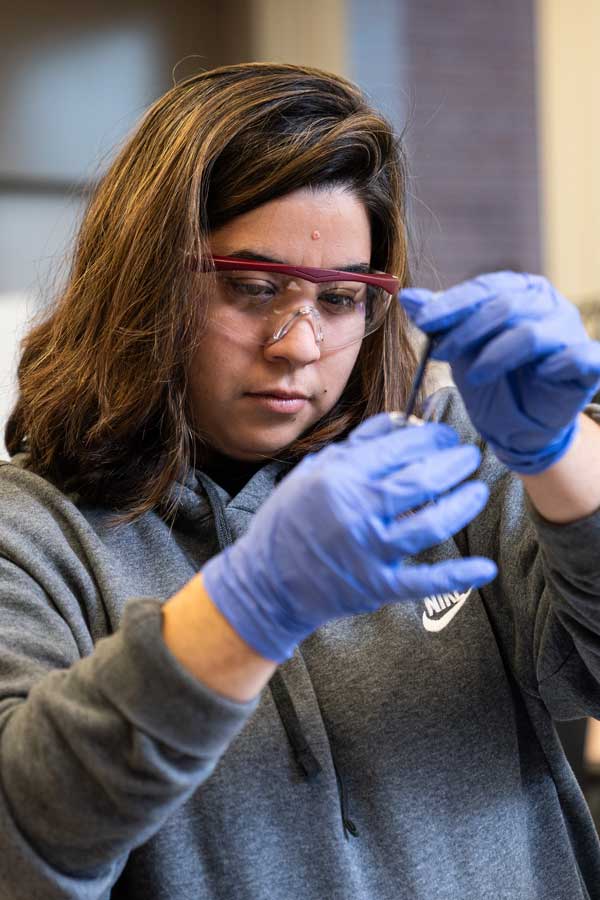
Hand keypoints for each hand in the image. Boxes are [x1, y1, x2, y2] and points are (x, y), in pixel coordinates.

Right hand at [201, 415, 496, 661]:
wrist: (266, 580)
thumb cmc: (289, 519)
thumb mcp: (313, 470)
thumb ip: (358, 444)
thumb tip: (401, 420)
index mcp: (340, 477)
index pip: (399, 447)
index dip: (431, 437)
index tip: (444, 435)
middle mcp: (357, 510)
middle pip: (421, 480)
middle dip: (453, 464)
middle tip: (468, 457)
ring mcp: (368, 550)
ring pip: (430, 524)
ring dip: (462, 505)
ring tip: (477, 490)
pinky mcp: (376, 585)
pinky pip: (424, 580)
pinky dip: (457, 574)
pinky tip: (484, 567)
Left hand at [400, 271, 599, 473]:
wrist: (515, 426)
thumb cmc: (490, 379)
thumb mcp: (457, 348)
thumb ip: (437, 320)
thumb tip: (407, 295)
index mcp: (518, 290)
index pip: (484, 288)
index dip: (452, 304)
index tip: (422, 320)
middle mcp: (547, 303)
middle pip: (506, 306)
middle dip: (467, 331)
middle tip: (441, 353)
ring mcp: (570, 332)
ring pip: (533, 333)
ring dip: (496, 355)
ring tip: (473, 375)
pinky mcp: (589, 364)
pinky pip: (578, 356)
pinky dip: (556, 364)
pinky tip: (538, 375)